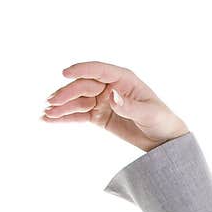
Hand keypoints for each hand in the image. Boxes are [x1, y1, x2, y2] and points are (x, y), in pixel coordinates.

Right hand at [41, 61, 189, 151]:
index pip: (99, 70)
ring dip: (61, 106)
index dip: (82, 70)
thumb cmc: (162, 121)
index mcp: (123, 79)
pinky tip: (50, 119)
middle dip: (66, 93)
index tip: (65, 73)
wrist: (164, 140)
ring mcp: (102, 101)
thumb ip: (130, 106)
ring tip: (47, 114)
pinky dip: (65, 117)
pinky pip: (79, 115)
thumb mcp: (149, 113)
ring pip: (78, 101)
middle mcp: (109, 86)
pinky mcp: (99, 115)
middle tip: (52, 102)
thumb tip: (111, 96)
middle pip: (83, 86)